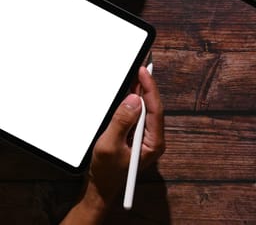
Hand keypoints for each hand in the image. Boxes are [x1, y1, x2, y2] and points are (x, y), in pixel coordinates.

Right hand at [61, 66, 164, 223]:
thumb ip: (122, 122)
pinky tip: (127, 91)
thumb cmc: (106, 172)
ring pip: (145, 108)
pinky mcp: (135, 135)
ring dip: (139, 91)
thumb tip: (134, 100)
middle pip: (152, 106)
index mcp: (153, 143)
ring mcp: (144, 137)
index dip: (149, 87)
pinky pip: (137, 114)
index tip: (143, 71)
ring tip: (134, 73)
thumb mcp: (110, 145)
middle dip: (145, 85)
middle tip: (139, 66)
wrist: (100, 188)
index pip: (155, 109)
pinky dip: (132, 101)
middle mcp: (152, 138)